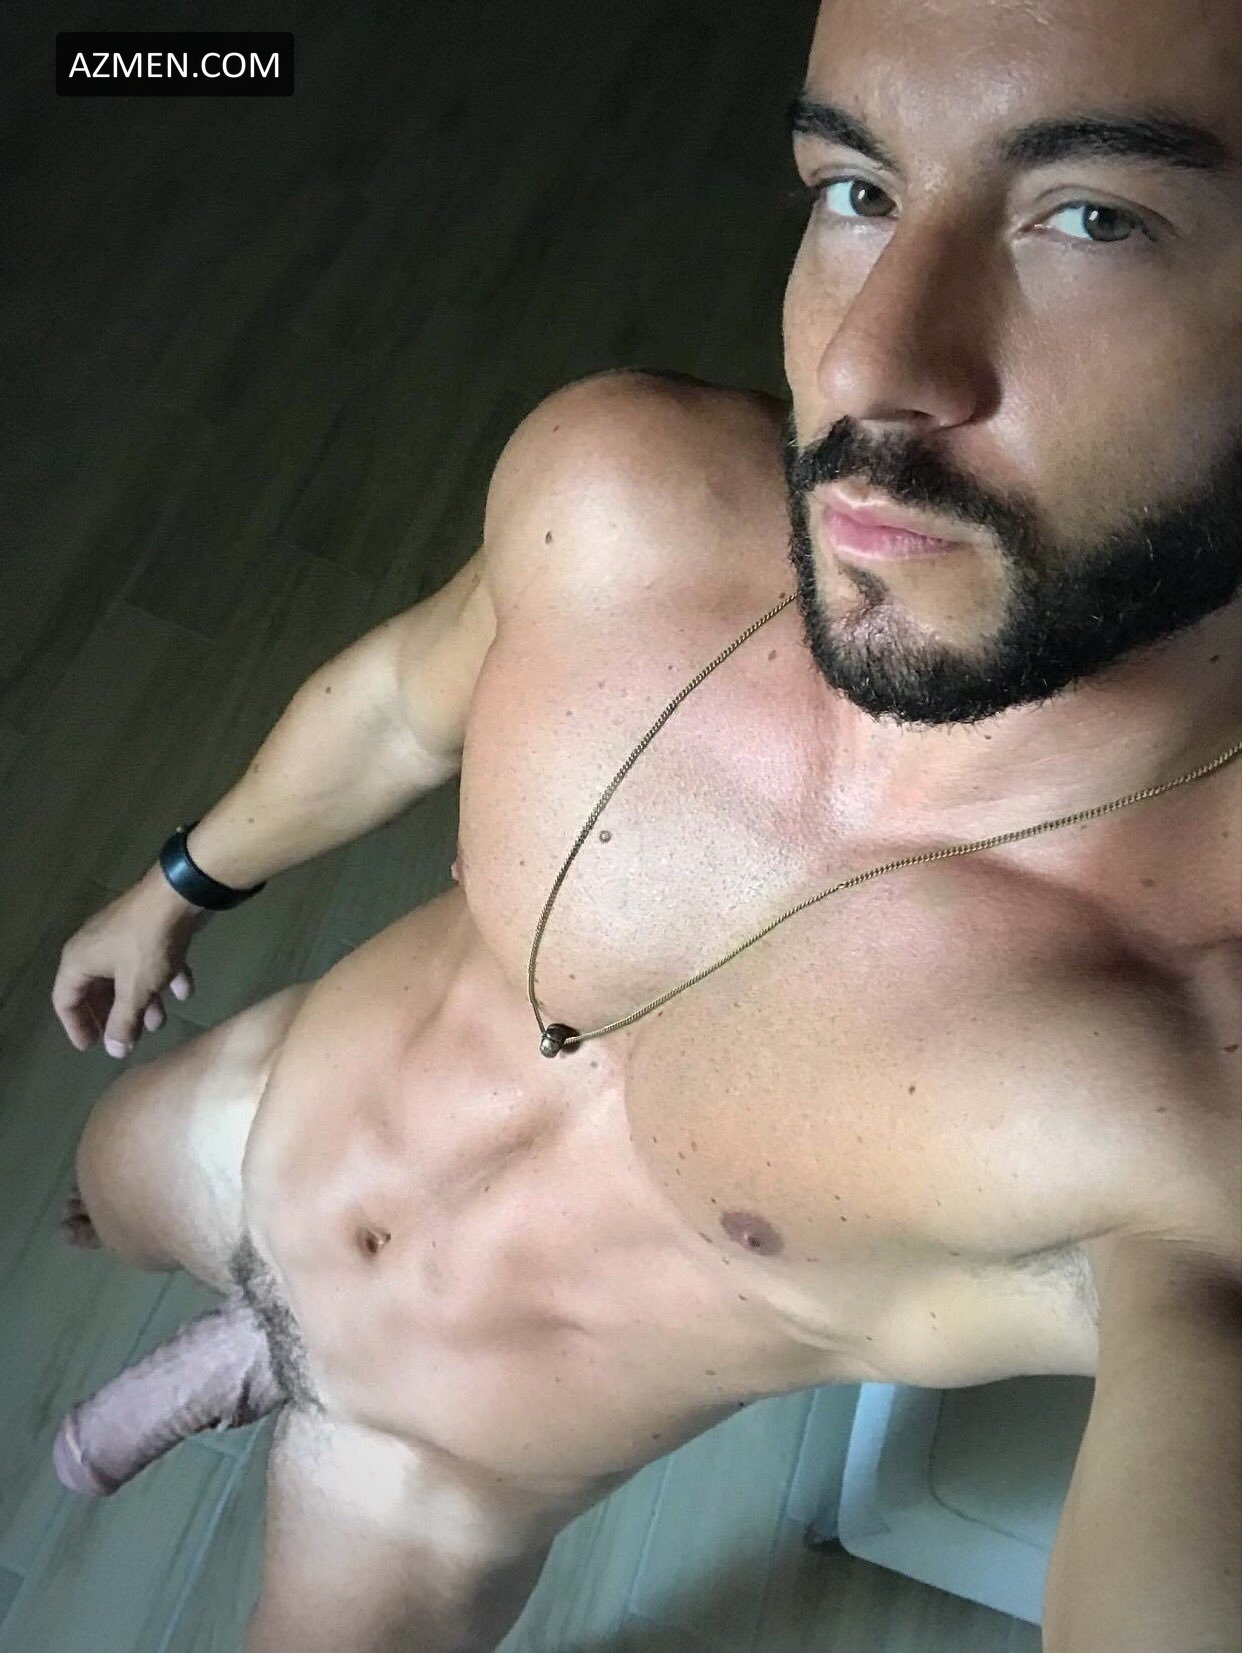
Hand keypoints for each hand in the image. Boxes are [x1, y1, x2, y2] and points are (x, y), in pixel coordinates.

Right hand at [52, 866, 211, 1056]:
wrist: (180, 895)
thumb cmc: (148, 945)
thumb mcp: (135, 990)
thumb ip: (123, 1022)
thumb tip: (114, 1051)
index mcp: (78, 960)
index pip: (65, 1000)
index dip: (77, 1026)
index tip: (92, 1047)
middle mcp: (94, 946)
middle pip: (97, 990)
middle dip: (115, 1016)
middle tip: (128, 1038)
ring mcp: (122, 936)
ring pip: (126, 976)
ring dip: (142, 1001)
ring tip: (160, 1022)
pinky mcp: (149, 929)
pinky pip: (151, 960)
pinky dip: (165, 977)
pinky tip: (184, 991)